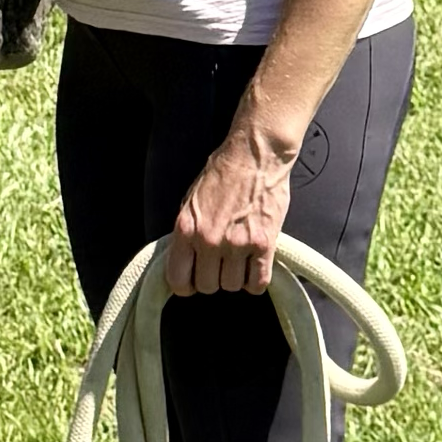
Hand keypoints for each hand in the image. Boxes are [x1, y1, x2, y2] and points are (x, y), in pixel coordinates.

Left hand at [164, 133, 293, 296]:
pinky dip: (257, 279)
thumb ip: (187, 232)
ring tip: (240, 255)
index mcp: (187, 228)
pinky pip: (258, 284)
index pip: (178, 279)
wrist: (254, 154)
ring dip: (237, 276)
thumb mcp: (191, 200)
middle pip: (208, 287)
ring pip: (233, 287)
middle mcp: (209, 240)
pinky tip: (256, 263)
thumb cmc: (223, 173)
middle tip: (222, 261)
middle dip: (214, 277)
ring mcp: (237, 244)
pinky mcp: (263, 244)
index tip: (195, 278)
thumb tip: (184, 261)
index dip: (186, 284)